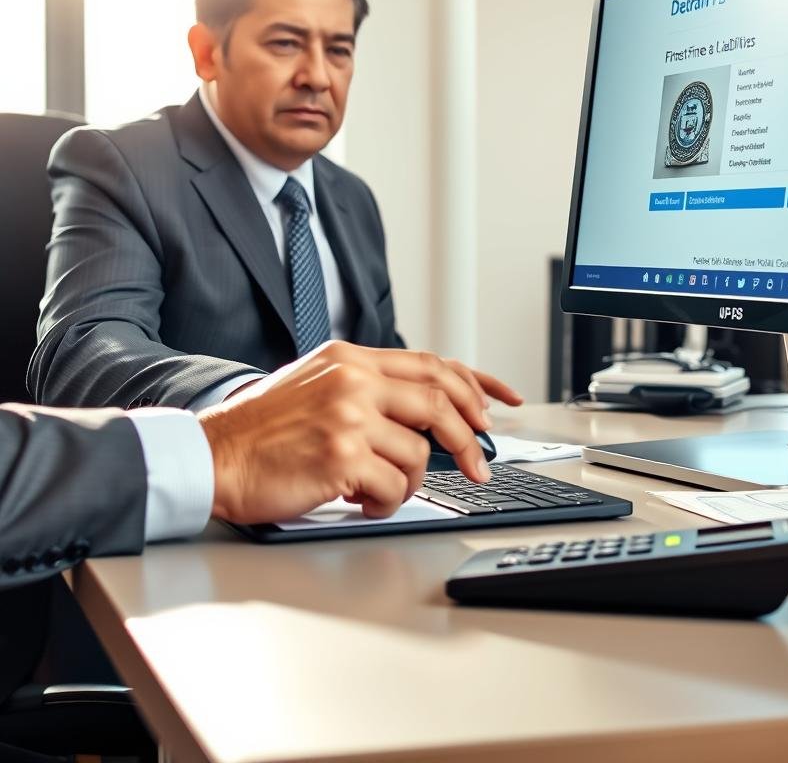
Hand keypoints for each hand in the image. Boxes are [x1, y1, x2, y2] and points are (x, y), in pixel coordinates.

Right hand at [199, 344, 519, 524]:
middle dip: (469, 437)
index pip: (432, 364)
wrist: (211, 457)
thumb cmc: (261, 430)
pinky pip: (394, 485)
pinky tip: (361, 500)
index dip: (477, 384)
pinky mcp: (341, 456)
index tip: (502, 402)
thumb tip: (427, 413)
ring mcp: (348, 416)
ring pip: (419, 452)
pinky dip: (386, 501)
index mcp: (352, 359)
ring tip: (380, 488)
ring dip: (411, 481)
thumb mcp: (317, 385)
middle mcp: (354, 380)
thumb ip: (369, 388)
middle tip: (478, 465)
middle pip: (440, 401)